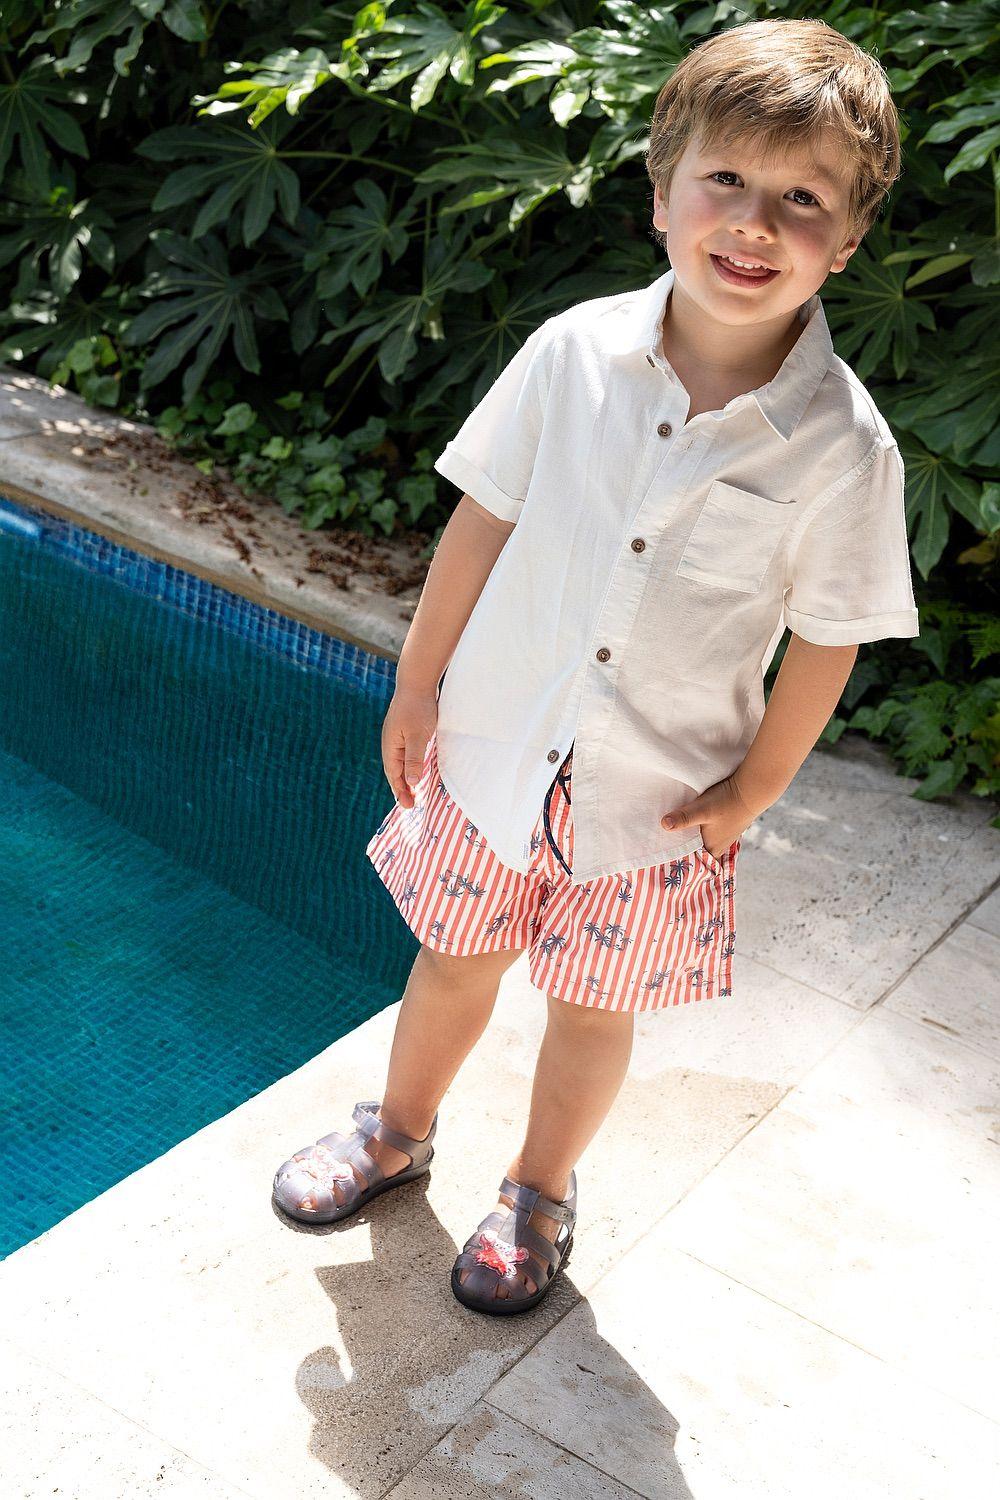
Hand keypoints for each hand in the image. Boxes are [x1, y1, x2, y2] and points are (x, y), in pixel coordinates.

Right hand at [382, 684, 438, 807]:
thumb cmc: (418, 708)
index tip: (409, 806)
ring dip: (406, 777)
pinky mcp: (406, 730)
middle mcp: (391, 743)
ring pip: (401, 762)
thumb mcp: (418, 736)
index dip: (401, 791)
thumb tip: (412, 782)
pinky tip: (418, 768)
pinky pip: (407, 753)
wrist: (417, 681)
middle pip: (395, 771)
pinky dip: (411, 765)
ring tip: (413, 791)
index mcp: (391, 746)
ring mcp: (398, 736)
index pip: (394, 775)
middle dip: (402, 788)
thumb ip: (414, 758)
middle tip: (411, 805)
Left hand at [660, 772, 758, 860]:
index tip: (666, 860)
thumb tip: (664, 825)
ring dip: (694, 839)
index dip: (681, 861)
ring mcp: (726, 835)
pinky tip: (697, 823)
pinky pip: (712, 833)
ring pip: (705, 841)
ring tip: (678, 834)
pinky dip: (703, 831)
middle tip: (666, 846)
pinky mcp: (729, 825)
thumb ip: (683, 818)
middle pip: (698, 852)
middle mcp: (720, 845)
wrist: (752, 789)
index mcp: (712, 848)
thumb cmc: (727, 801)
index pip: (694, 863)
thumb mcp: (701, 809)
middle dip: (685, 849)